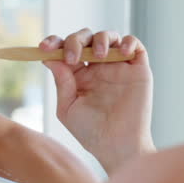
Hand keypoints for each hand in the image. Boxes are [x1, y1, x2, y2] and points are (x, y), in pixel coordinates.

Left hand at [41, 28, 154, 175]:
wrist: (117, 146)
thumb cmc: (91, 133)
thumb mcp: (68, 108)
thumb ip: (62, 82)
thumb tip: (50, 58)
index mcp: (79, 75)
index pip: (66, 49)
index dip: (54, 43)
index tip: (44, 47)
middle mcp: (99, 68)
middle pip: (86, 38)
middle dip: (75, 40)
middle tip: (72, 57)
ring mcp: (119, 67)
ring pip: (110, 36)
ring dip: (101, 39)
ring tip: (98, 55)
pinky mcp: (138, 69)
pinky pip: (135, 45)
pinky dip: (128, 42)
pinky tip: (121, 52)